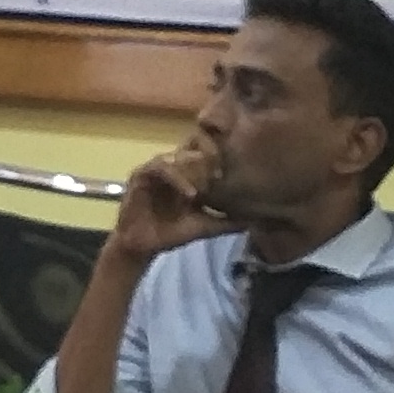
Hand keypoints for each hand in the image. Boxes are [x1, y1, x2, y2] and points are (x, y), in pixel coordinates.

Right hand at [107, 141, 231, 262]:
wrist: (143, 247)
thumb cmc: (170, 234)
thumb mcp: (204, 226)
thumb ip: (225, 221)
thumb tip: (252, 221)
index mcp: (187, 174)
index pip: (204, 152)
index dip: (218, 156)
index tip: (233, 173)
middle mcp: (172, 166)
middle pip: (192, 145)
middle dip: (209, 155)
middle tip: (223, 173)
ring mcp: (156, 169)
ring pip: (178, 155)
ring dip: (195, 167)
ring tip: (210, 184)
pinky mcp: (141, 175)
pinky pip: (161, 168)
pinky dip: (178, 179)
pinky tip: (191, 194)